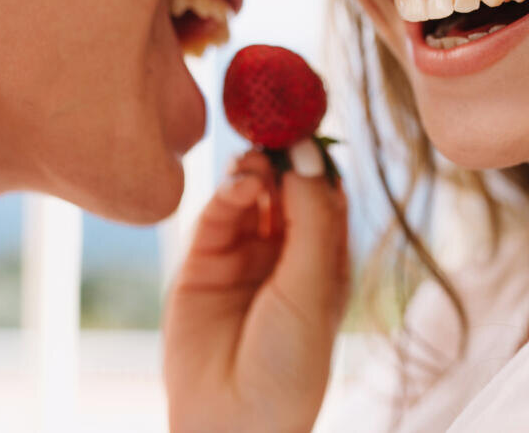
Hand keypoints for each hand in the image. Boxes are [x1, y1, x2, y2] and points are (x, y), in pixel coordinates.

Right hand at [163, 142, 349, 432]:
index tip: (311, 125)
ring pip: (250, 196)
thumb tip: (308, 153)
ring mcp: (244, 257)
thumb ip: (311, 217)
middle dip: (283, 158)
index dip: (318, 159)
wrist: (234, 422)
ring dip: (255, 172)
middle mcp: (286, 253)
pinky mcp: (203, 264)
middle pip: (285, 188)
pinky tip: (240, 185)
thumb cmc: (291, 362)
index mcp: (325, 259)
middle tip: (278, 128)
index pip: (325, 193)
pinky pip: (217, 217)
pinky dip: (227, 194)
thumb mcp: (313, 284)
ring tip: (256, 162)